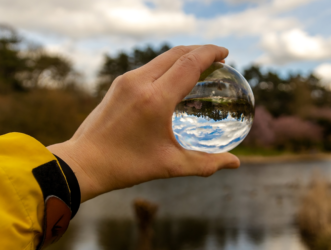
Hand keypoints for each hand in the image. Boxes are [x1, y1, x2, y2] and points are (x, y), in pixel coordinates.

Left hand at [48, 45, 239, 201]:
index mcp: (155, 99)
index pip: (189, 64)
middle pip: (176, 53)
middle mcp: (140, 82)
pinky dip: (167, 66)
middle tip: (217, 58)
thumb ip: (206, 163)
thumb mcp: (170, 166)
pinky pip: (149, 67)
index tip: (225, 53)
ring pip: (161, 58)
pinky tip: (174, 79)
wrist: (83, 162)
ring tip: (199, 66)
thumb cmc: (127, 165)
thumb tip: (235, 163)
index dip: (210, 53)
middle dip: (200, 50)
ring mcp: (126, 81)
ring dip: (183, 56)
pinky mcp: (118, 84)